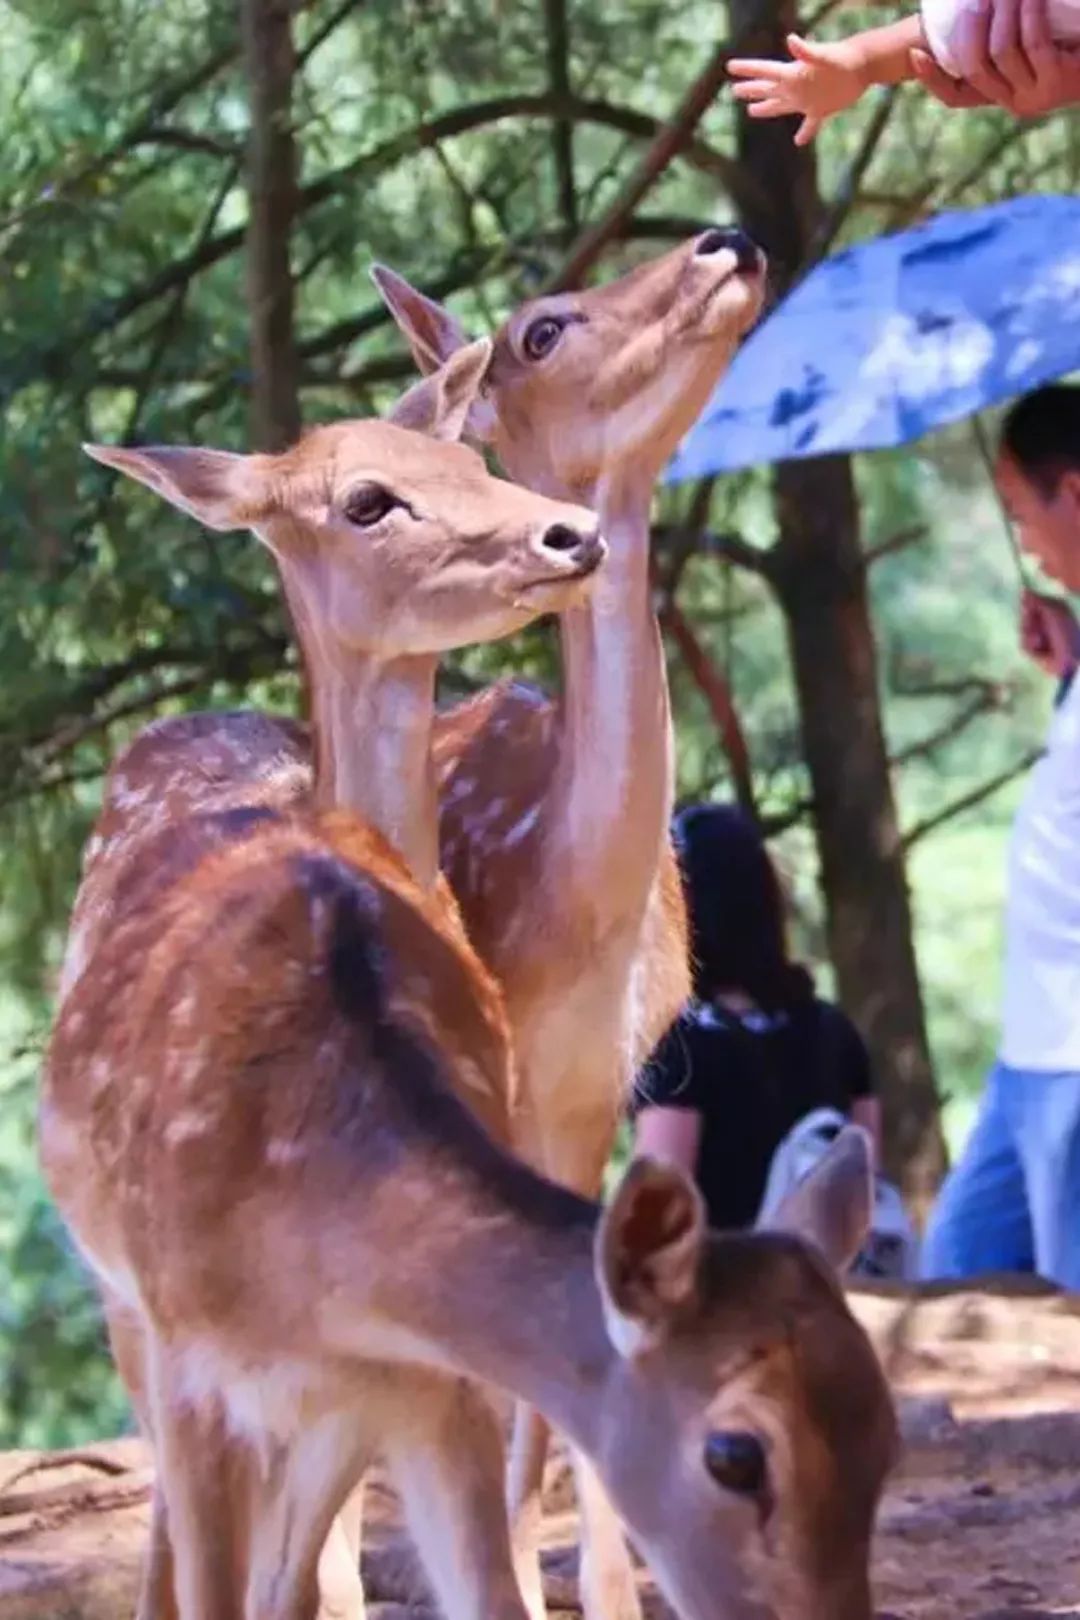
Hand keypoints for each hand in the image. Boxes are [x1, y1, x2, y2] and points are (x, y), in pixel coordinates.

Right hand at [728, 34, 867, 144]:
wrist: (863, 65)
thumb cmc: (843, 59)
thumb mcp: (823, 56)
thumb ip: (806, 51)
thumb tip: (791, 40)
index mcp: (793, 74)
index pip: (765, 72)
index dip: (747, 70)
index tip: (729, 66)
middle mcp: (796, 86)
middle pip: (768, 89)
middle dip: (751, 90)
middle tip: (734, 90)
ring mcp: (807, 99)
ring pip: (781, 105)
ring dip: (766, 108)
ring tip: (751, 111)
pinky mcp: (821, 109)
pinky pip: (809, 125)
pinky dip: (805, 133)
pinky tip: (798, 142)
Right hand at [910, 0, 1079, 113]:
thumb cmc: (1070, 47)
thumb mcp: (1031, 50)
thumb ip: (1003, 45)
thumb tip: (965, 21)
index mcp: (1003, 99)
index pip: (956, 98)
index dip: (932, 79)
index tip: (914, 54)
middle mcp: (1015, 104)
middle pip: (976, 68)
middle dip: (971, 27)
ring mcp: (1036, 96)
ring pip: (1003, 50)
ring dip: (1003, 11)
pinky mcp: (1058, 80)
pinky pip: (1034, 42)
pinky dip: (1029, 13)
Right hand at [1020, 590, 1079, 677]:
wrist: (1069, 660)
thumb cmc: (1065, 634)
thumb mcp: (1054, 612)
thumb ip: (1039, 601)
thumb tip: (1024, 590)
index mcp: (1054, 610)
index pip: (1033, 602)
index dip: (1029, 605)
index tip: (1028, 606)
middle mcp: (1046, 621)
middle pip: (1025, 615)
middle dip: (1029, 620)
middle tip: (1037, 625)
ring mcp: (1040, 635)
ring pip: (1022, 629)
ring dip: (1030, 634)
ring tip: (1041, 641)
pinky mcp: (1034, 650)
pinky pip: (1022, 643)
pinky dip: (1030, 646)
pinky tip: (1040, 649)